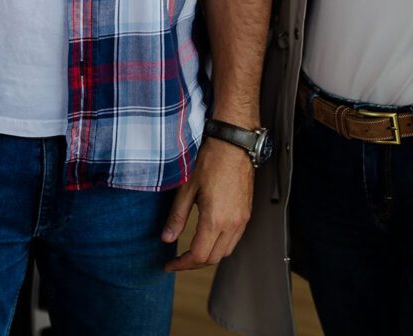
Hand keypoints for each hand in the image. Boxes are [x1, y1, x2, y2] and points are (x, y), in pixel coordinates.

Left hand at [161, 137, 253, 271]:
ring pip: (225, 252)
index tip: (169, 265)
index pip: (199, 255)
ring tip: (190, 252)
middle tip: (176, 261)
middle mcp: (232, 224)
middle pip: (212, 258)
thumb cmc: (209, 161)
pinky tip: (208, 239)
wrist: (233, 146)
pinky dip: (220, 246)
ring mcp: (242, 221)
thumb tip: (166, 239)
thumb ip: (177, 216)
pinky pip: (234, 241)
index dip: (182, 264)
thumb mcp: (187, 188)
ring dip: (207, 256)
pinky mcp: (246, 215)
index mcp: (215, 220)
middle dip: (193, 263)